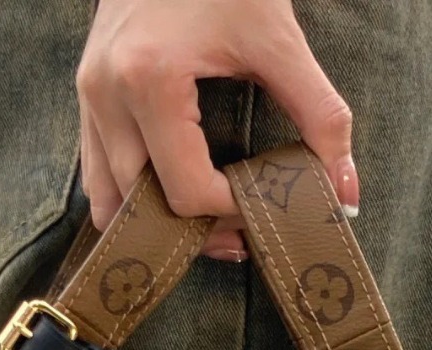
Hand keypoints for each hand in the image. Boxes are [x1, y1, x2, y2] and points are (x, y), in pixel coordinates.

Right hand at [76, 0, 357, 259]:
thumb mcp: (279, 39)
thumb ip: (321, 117)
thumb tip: (345, 193)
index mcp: (150, 81)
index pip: (186, 191)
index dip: (230, 213)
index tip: (263, 205)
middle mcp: (107, 94)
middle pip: (144, 207)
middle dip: (195, 229)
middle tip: (240, 228)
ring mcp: (89, 96)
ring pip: (109, 201)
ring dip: (155, 223)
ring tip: (206, 222)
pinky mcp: (86, 94)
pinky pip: (97, 174)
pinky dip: (131, 198)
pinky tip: (173, 196)